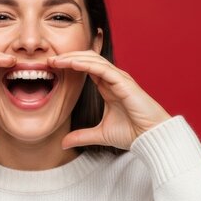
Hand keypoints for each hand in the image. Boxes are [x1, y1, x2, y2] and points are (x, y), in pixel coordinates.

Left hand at [48, 50, 171, 149]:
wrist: (151, 138)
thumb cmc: (132, 133)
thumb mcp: (100, 135)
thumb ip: (82, 136)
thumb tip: (63, 143)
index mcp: (108, 86)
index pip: (86, 68)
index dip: (69, 64)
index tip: (50, 67)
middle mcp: (113, 79)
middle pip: (88, 59)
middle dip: (68, 57)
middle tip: (49, 60)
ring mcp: (119, 79)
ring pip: (93, 60)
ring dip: (73, 58)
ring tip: (56, 60)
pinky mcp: (124, 83)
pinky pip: (102, 68)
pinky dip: (86, 64)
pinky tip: (72, 63)